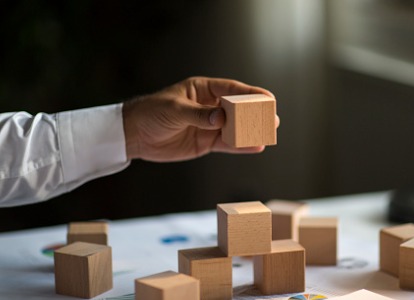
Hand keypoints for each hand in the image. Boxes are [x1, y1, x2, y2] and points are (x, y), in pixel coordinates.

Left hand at [122, 76, 278, 161]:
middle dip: (255, 114)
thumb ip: (198, 115)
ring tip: (268, 134)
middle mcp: (209, 106)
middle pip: (238, 109)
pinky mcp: (205, 142)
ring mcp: (209, 125)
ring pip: (235, 128)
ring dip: (251, 131)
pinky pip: (226, 144)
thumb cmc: (151, 113)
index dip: (251, 93)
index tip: (267, 97)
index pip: (231, 89)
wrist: (135, 135)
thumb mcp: (174, 110)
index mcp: (203, 90)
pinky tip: (254, 147)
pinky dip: (240, 146)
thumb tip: (221, 119)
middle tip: (272, 119)